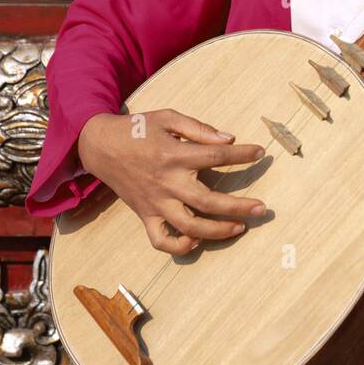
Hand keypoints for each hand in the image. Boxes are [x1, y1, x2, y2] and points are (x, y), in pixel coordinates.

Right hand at [77, 109, 267, 255]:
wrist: (101, 146)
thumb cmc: (138, 129)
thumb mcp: (168, 118)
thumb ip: (199, 129)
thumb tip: (229, 139)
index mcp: (174, 155)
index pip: (216, 157)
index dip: (242, 155)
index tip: (260, 152)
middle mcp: (167, 182)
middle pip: (208, 201)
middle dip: (239, 207)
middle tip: (262, 208)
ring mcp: (156, 203)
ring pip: (189, 226)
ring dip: (217, 231)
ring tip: (239, 228)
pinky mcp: (145, 216)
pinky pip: (161, 241)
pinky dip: (180, 246)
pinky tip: (197, 240)